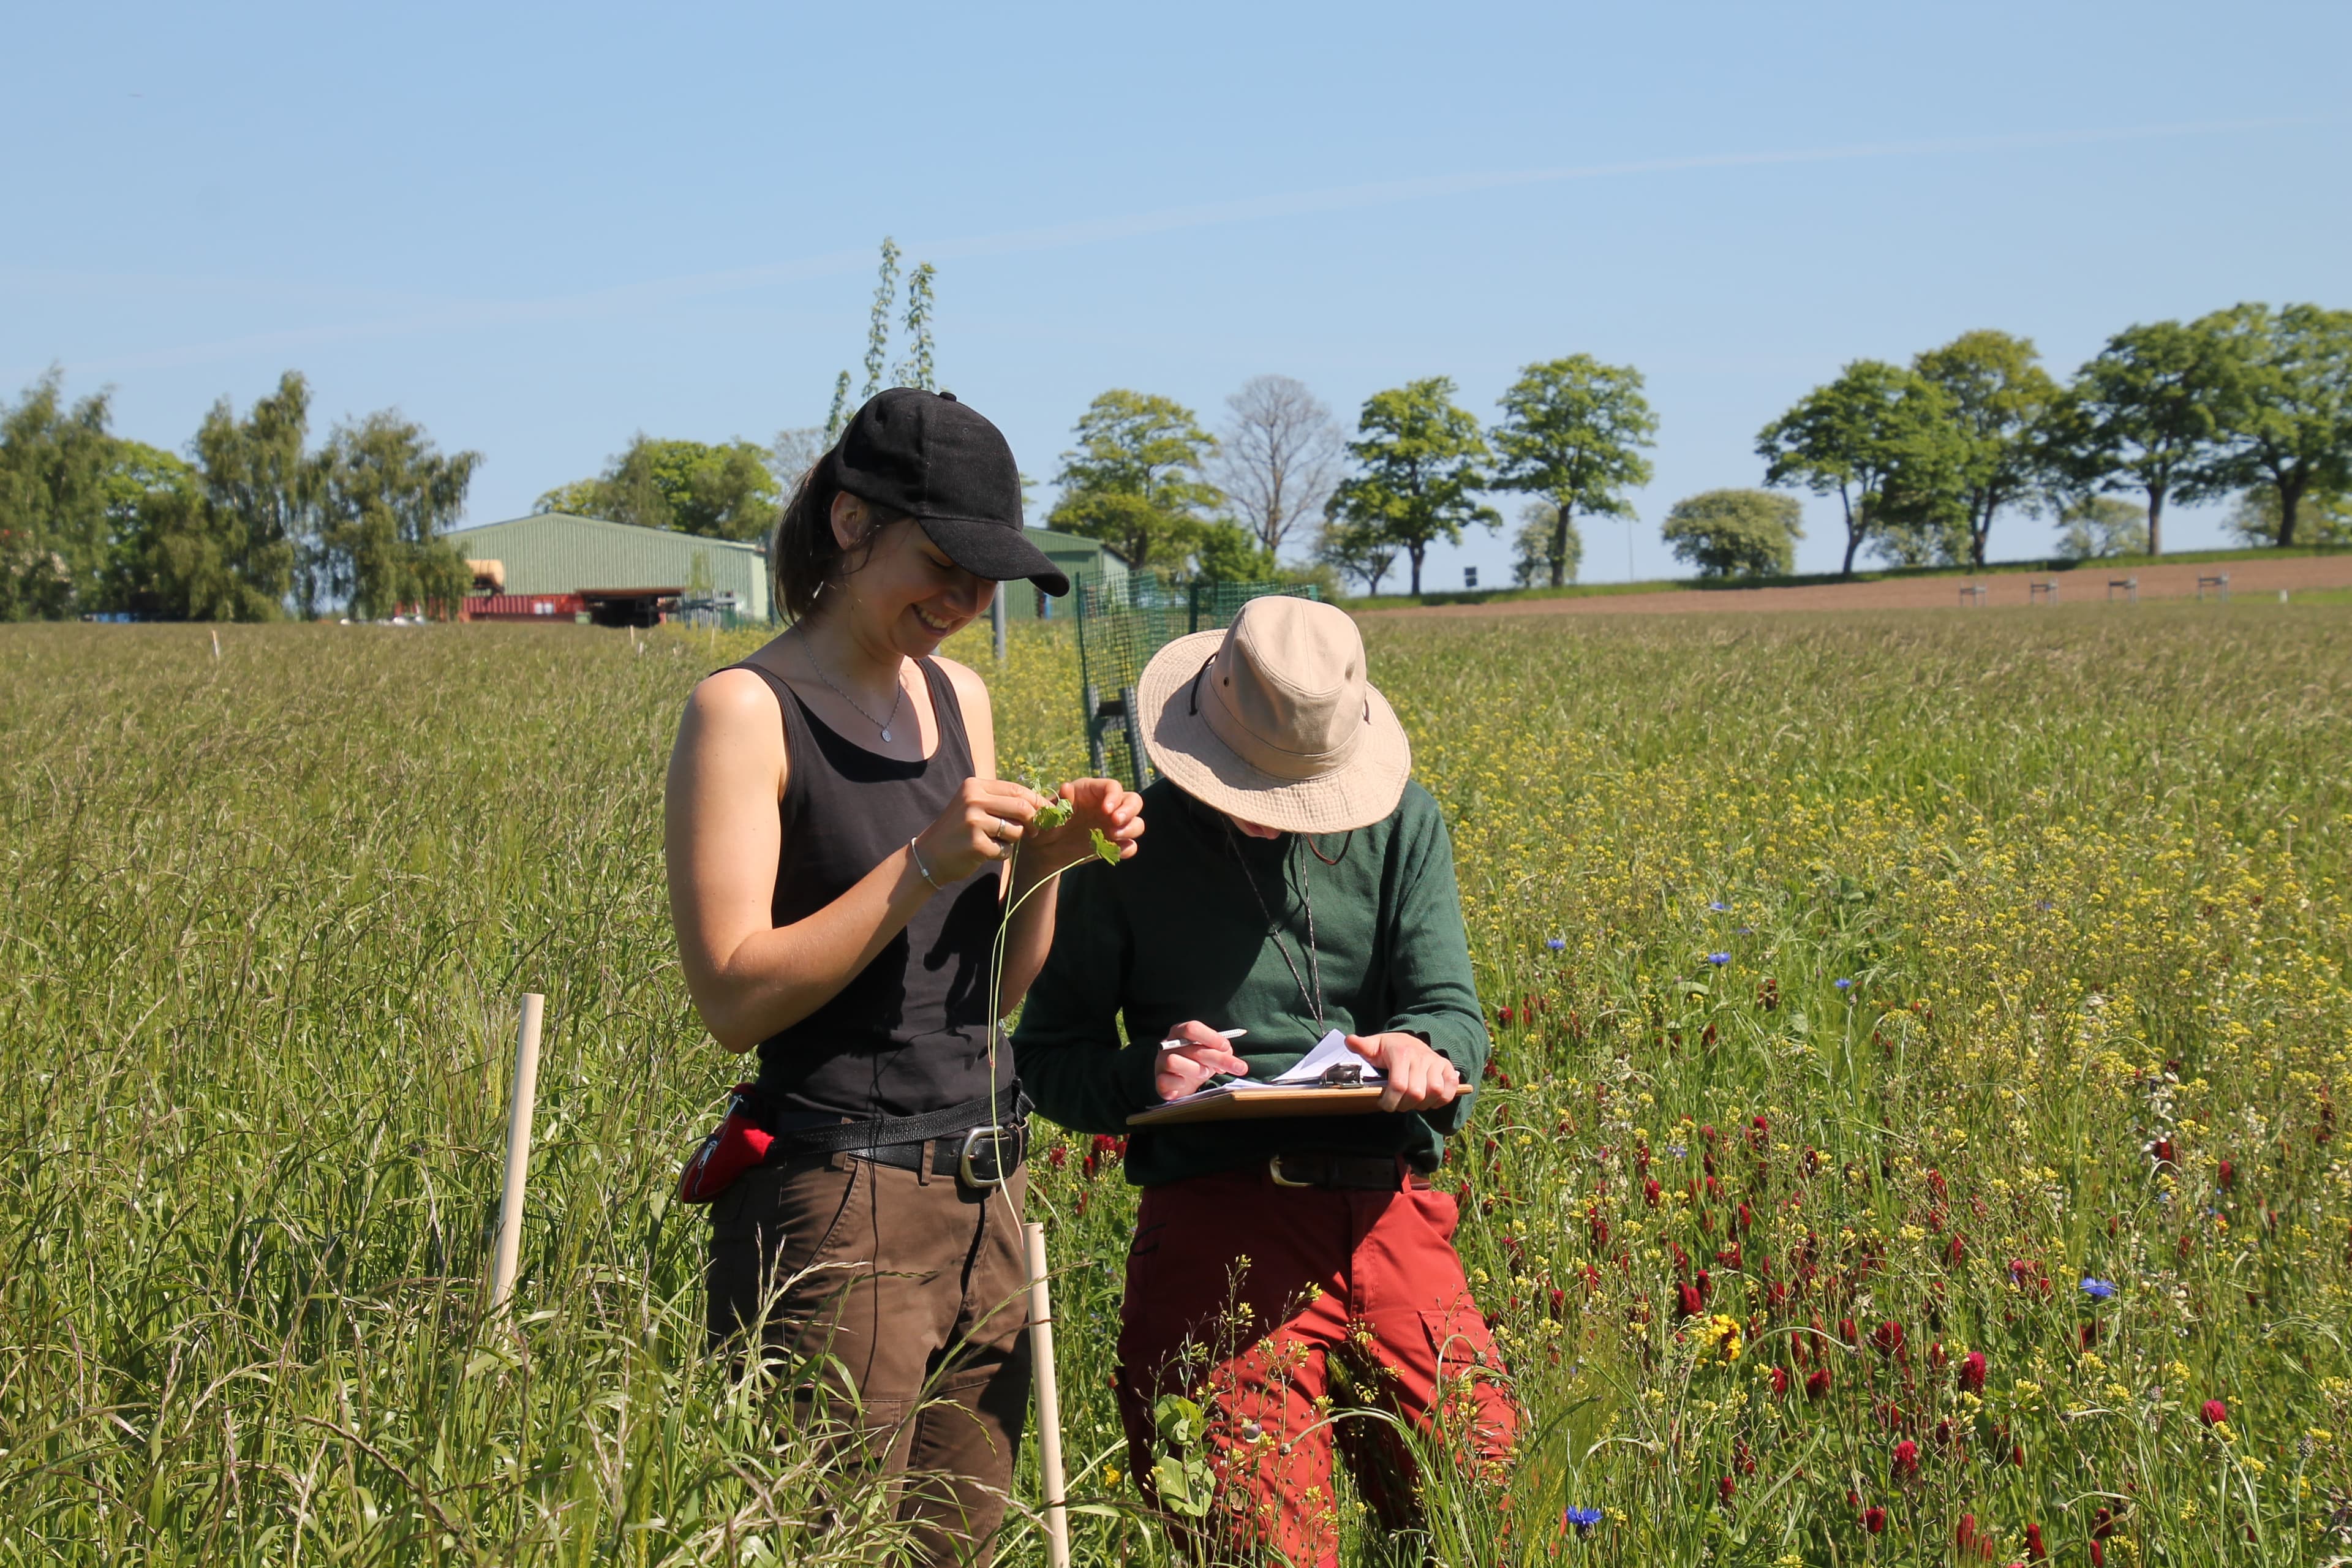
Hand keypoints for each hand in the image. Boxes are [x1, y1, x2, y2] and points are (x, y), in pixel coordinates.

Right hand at [912, 777, 1049, 886]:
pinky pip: (1005, 850)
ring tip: (994, 841)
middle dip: (1033, 821)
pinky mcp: (976, 844)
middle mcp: (973, 799)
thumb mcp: (975, 806)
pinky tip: (984, 852)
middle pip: (1022, 808)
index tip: (1047, 812)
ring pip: (1016, 830)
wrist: (928, 855)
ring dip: (1012, 840)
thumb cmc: (959, 830)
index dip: (1037, 802)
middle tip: (1033, 831)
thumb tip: (1042, 803)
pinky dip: (1000, 853)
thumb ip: (1002, 801)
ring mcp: (973, 822)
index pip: (1017, 790)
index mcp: (975, 786)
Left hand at [1024, 777, 1144, 876]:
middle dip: (1129, 811)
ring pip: (1136, 823)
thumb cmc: (1045, 825)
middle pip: (1133, 801)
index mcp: (1092, 792)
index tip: (1106, 810)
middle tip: (1115, 822)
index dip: (1114, 797)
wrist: (1044, 850)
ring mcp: (1113, 826)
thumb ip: (1059, 802)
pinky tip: (1116, 851)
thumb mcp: (1047, 813)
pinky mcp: (1113, 844)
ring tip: (1112, 836)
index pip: (1113, 787)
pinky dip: (1127, 848)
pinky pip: (1129, 846)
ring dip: (1130, 829)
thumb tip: (1067, 788)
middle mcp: (1107, 806)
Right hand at [1155, 1019, 1250, 1100]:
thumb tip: (1228, 1053)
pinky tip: (1186, 1084)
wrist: (1181, 1084)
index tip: (1227, 1048)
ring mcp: (1160, 1062)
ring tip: (1205, 1074)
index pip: (1192, 1028)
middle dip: (1218, 1058)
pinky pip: (1165, 1081)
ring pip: (1174, 1061)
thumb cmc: (1197, 1063)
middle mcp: (1167, 1045)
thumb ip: (1221, 1050)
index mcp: (1179, 1032)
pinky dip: (1179, 1083)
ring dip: (1195, 1069)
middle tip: (1239, 1068)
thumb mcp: (1211, 1053)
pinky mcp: (1159, 1081)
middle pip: (1192, 1048)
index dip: (1211, 1037)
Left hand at [1344, 1032, 1462, 1112]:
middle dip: (1404, 1105)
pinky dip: (1442, 1100)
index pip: (1399, 1085)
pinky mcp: (1448, 1069)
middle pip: (1417, 1093)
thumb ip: (1362, 1046)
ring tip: (1412, 1103)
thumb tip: (1349, 1041)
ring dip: (1422, 1104)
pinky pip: (1450, 1090)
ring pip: (1435, 1093)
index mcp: (1402, 1053)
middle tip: (1397, 1105)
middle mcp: (1422, 1057)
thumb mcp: (1374, 1045)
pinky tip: (1429, 1101)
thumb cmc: (1390, 1048)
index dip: (1390, 1101)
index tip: (1384, 1104)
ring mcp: (1437, 1063)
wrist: (1411, 1040)